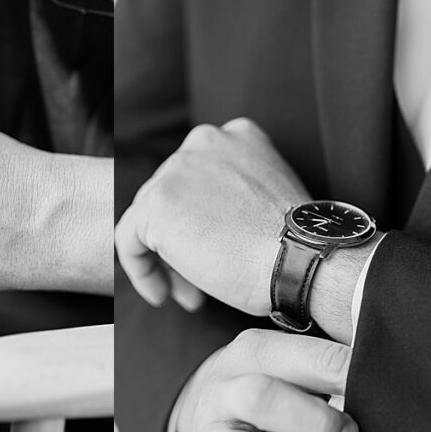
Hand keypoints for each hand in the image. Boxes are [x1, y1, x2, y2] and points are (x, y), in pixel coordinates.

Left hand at [116, 117, 309, 315]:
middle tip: (200, 284)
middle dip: (185, 245)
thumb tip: (201, 226)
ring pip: (151, 220)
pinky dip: (140, 270)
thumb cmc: (296, 244)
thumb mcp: (267, 198)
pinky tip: (162, 294)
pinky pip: (129, 240)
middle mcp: (204, 141)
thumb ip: (232, 196)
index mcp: (236, 136)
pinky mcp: (156, 205)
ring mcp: (177, 170)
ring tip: (191, 294)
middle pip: (174, 199)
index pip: (199, 181)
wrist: (301, 259)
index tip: (218, 252)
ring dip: (169, 262)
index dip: (203, 222)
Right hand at [176, 328, 356, 431]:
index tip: (368, 384)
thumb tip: (370, 357)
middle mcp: (221, 395)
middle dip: (315, 422)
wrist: (215, 412)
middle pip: (256, 398)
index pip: (291, 354)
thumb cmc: (273, 387)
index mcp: (248, 355)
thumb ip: (330, 358)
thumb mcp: (295, 358)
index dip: (335, 370)